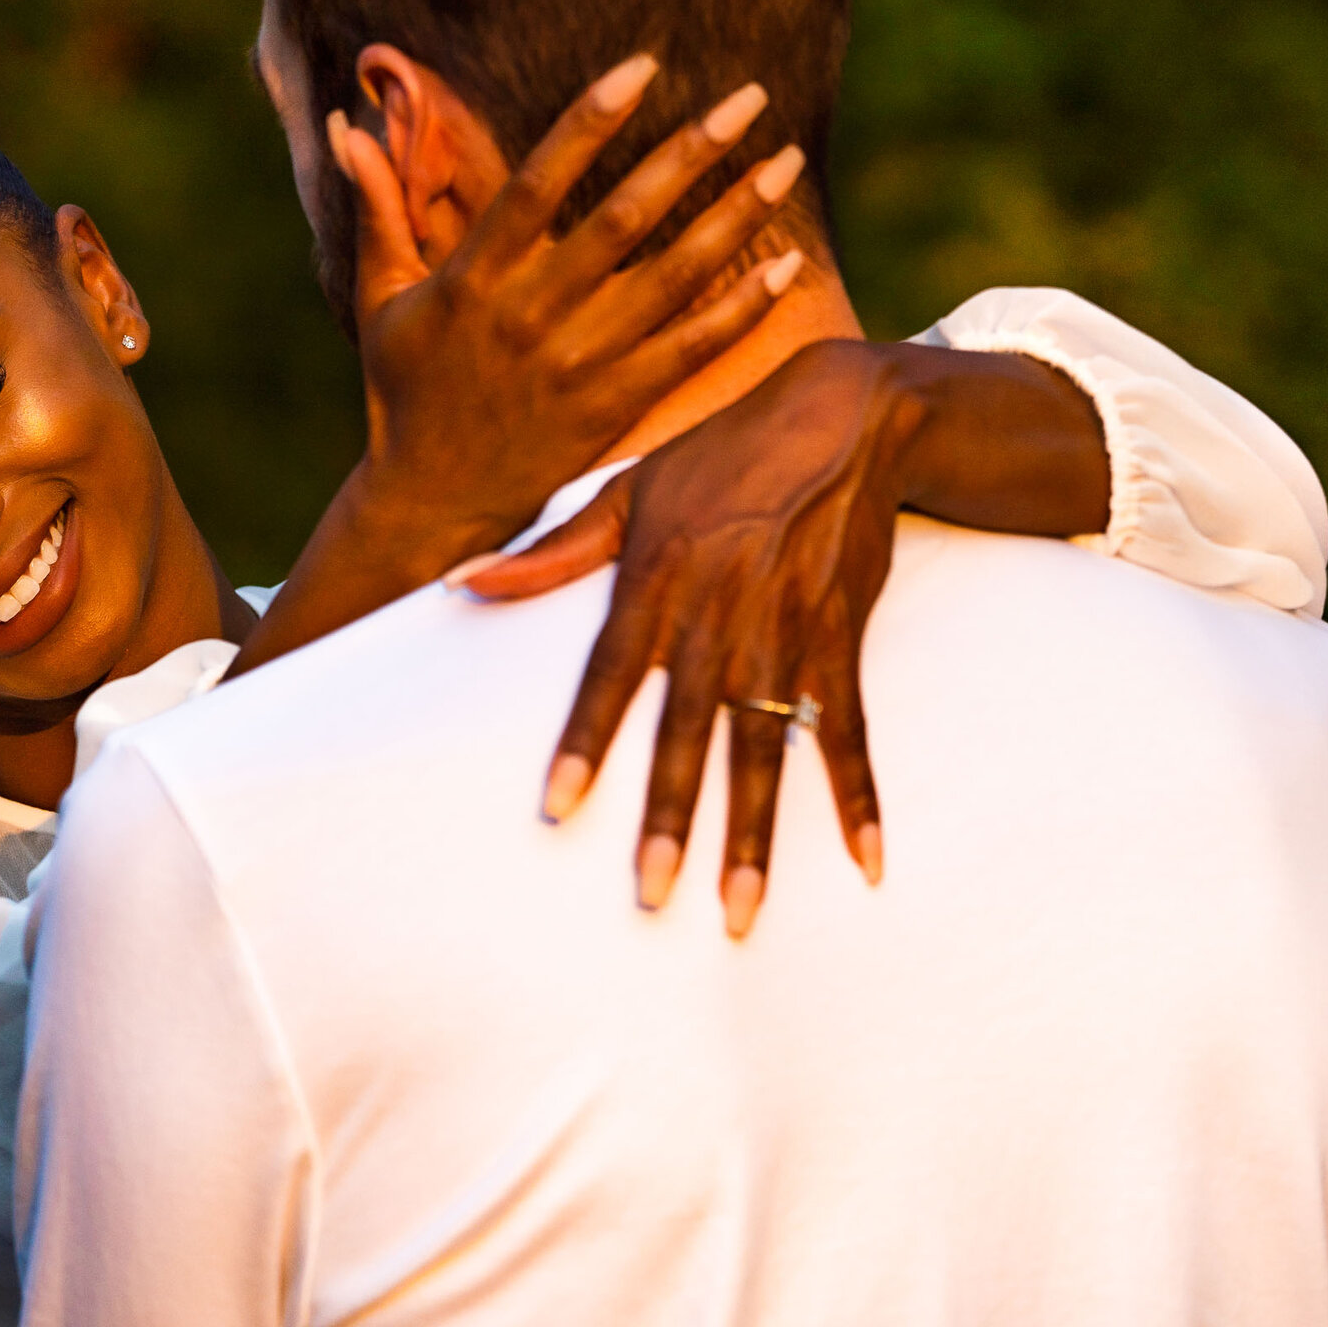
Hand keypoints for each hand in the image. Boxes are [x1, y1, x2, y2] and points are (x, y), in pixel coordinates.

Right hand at [335, 53, 809, 550]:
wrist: (430, 505)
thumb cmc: (405, 393)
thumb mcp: (382, 300)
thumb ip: (379, 209)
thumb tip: (350, 123)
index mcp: (473, 279)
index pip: (537, 182)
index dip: (590, 120)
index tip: (644, 66)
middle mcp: (529, 316)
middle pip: (622, 218)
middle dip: (690, 152)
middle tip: (749, 97)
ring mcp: (575, 365)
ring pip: (669, 278)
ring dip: (734, 216)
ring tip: (785, 163)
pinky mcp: (610, 410)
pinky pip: (688, 351)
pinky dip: (739, 310)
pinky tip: (785, 269)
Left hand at [458, 339, 1107, 935]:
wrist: (843, 417)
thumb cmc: (721, 457)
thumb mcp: (629, 490)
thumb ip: (552, 553)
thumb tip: (462, 582)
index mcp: (657, 577)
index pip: (610, 672)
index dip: (585, 739)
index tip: (557, 806)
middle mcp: (720, 611)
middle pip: (689, 728)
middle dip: (671, 815)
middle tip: (653, 894)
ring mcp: (786, 629)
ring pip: (765, 744)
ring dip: (754, 831)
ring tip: (738, 909)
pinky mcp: (841, 635)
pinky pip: (850, 727)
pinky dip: (858, 793)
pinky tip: (865, 859)